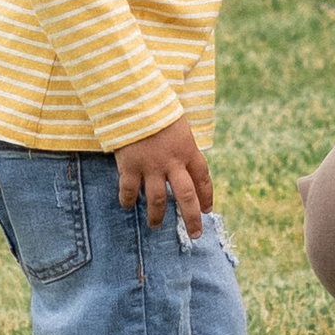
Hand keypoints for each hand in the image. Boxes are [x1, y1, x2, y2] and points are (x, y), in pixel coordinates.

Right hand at [116, 115, 212, 233]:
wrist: (134, 99)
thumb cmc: (157, 107)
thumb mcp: (179, 125)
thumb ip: (182, 145)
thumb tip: (183, 162)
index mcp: (189, 150)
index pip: (203, 179)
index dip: (206, 196)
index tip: (207, 210)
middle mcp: (173, 162)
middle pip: (186, 197)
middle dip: (191, 218)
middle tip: (195, 234)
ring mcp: (151, 166)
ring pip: (158, 200)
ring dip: (157, 216)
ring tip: (155, 225)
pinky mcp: (130, 166)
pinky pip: (129, 191)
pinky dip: (128, 200)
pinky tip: (127, 205)